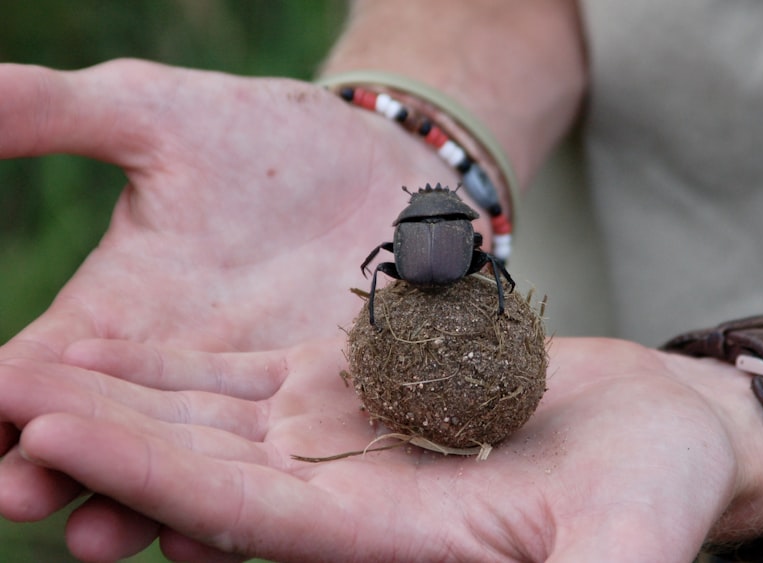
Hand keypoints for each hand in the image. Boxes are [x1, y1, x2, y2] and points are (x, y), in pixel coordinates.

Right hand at [0, 60, 452, 533]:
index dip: (8, 394)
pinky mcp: (317, 417)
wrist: (381, 163)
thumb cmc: (272, 136)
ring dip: (138, 505)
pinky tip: (205, 535)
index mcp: (121, 312)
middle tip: (16, 497)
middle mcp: (177, 372)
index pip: (43, 371)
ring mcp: (250, 405)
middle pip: (106, 436)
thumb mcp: (157, 117)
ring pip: (184, 470)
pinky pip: (272, 472)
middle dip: (62, 468)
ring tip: (97, 536)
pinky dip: (237, 505)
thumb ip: (51, 113)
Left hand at [1, 336, 762, 561]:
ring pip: (207, 419)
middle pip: (200, 467)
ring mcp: (341, 446)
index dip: (152, 472)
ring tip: (21, 353)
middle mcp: (346, 503)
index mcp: (391, 545)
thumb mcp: (629, 547)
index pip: (246, 515)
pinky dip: (175, 362)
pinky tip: (110, 339)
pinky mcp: (352, 396)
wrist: (656, 434)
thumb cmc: (656, 492)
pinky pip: (245, 379)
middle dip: (96, 433)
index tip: (53, 427)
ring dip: (117, 391)